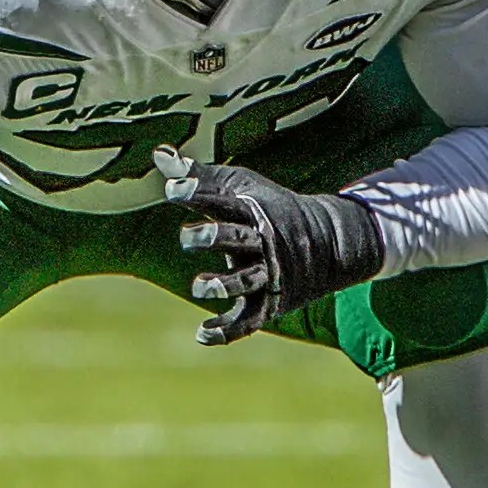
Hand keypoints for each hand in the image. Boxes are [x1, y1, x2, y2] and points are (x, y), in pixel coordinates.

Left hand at [153, 146, 385, 345]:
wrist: (328, 241)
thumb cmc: (269, 207)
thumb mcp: (239, 186)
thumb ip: (198, 176)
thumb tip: (159, 154)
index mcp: (251, 211)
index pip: (222, 200)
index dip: (198, 194)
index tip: (172, 190)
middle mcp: (260, 242)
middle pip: (237, 239)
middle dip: (214, 238)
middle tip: (187, 238)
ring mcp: (266, 274)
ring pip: (246, 281)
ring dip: (224, 285)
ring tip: (199, 286)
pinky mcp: (268, 303)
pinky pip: (248, 321)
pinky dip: (227, 331)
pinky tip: (202, 334)